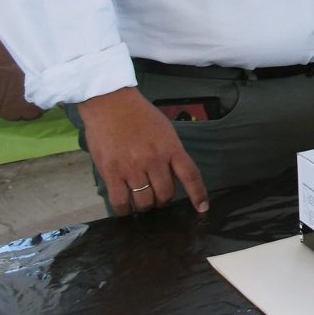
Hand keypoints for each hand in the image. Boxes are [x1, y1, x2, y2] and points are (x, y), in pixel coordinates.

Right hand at [76, 86, 208, 215]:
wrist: (111, 104)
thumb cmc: (140, 115)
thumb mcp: (165, 130)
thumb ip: (171, 153)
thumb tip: (173, 176)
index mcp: (171, 148)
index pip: (190, 175)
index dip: (198, 194)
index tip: (202, 208)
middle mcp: (154, 160)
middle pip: (165, 194)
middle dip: (164, 200)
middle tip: (158, 196)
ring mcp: (132, 168)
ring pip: (144, 201)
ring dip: (145, 205)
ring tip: (142, 200)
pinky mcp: (111, 173)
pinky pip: (120, 202)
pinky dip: (125, 210)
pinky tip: (126, 207)